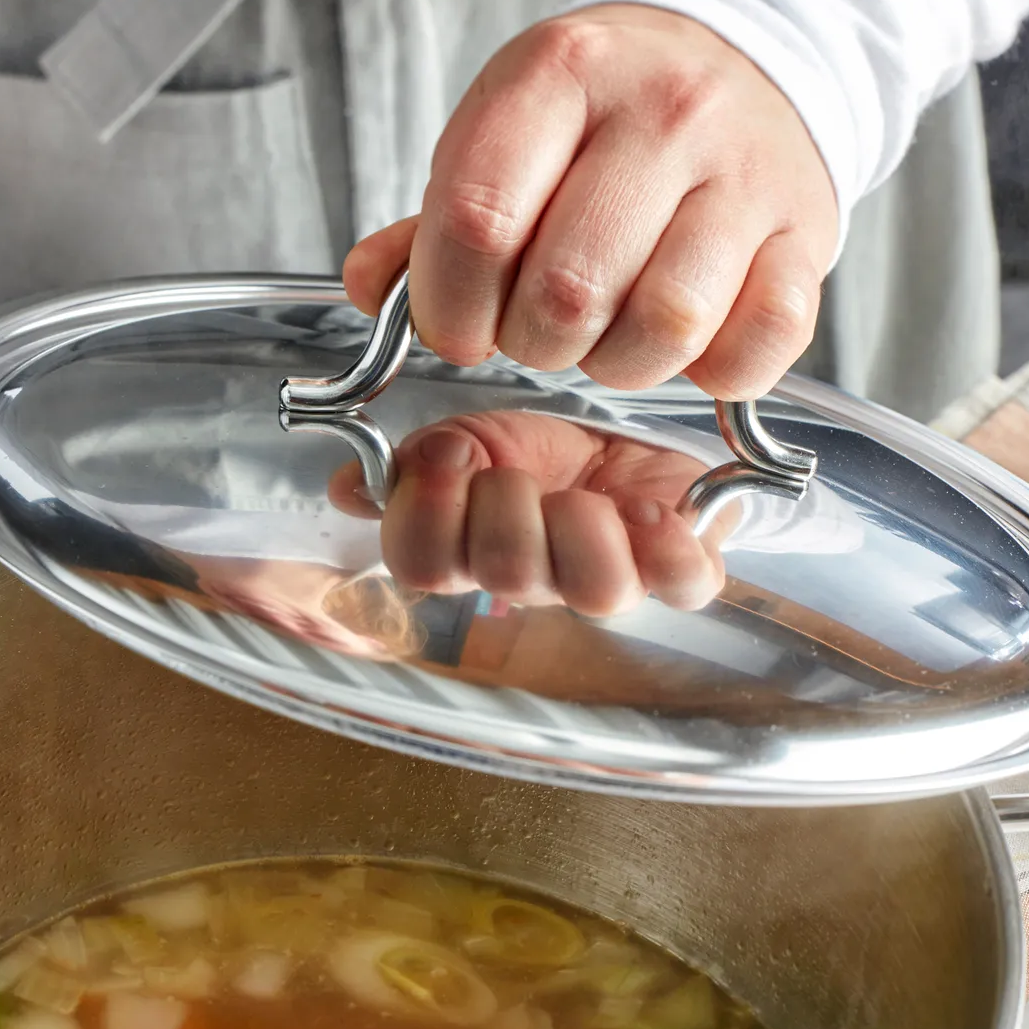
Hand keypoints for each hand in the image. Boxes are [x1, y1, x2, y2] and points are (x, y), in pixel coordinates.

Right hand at [330, 411, 724, 614]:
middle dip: (506, 504)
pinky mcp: (678, 569)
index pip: (421, 565)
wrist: (626, 445)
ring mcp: (606, 580)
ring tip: (584, 495)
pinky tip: (650, 511)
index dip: (427, 512)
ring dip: (582, 526)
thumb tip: (347, 489)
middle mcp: (533, 580)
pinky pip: (681, 582)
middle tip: (517, 473)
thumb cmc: (544, 454)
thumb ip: (412, 465)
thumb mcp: (468, 440)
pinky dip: (666, 545)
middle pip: (502, 574)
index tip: (447, 456)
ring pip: (594, 589)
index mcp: (468, 551)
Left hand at [344, 4, 835, 395]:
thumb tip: (374, 289)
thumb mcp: (509, 127)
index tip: (455, 326)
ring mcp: (745, 171)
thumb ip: (436, 219)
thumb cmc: (608, 111)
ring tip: (608, 334)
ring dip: (619, 363)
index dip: (449, 306)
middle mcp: (662, 112)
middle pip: (567, 290)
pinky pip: (760, 341)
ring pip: (665, 325)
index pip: (477, 221)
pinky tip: (687, 342)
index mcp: (561, 73)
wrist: (751, 53)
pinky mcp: (806, 232)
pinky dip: (715, 369)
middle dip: (531, 341)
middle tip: (536, 327)